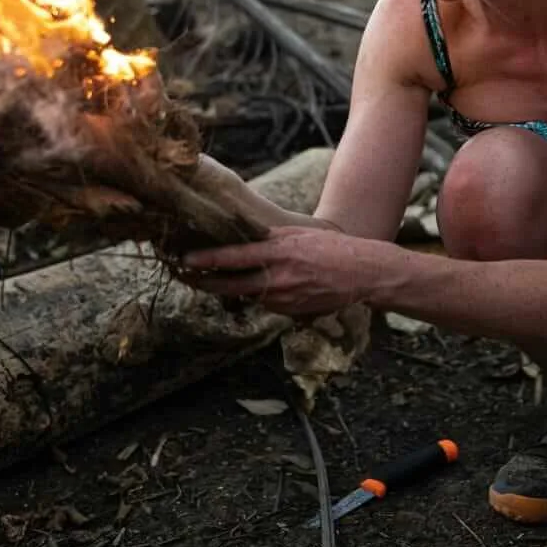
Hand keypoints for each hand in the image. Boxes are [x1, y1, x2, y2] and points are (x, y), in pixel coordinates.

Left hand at [177, 226, 387, 318]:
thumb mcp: (298, 234)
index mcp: (278, 252)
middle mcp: (277, 277)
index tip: (186, 260)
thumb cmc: (331, 248)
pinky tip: (263, 287)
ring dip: (232, 289)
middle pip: (230, 284)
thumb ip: (269, 238)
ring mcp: (283, 298)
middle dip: (205, 282)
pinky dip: (259, 296)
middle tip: (186, 277)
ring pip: (247, 295)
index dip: (206, 260)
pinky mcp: (289, 312)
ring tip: (215, 280)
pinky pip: (265, 304)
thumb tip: (244, 237)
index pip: (233, 257)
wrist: (361, 273)